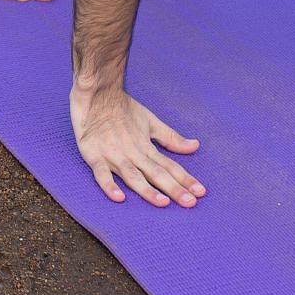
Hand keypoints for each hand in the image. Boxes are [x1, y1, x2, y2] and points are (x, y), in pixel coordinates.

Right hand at [70, 85, 205, 207]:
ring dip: (147, 190)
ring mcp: (113, 155)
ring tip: (163, 203)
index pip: (169, 166)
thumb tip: (195, 146)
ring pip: (132, 176)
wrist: (96, 91)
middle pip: (155, 174)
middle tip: (190, 203)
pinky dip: (109, 185)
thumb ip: (170, 137)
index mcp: (145, 147)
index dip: (185, 179)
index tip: (201, 192)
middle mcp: (132, 153)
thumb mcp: (150, 121)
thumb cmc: (122, 107)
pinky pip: (101, 173)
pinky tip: (119, 197)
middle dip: (173, 189)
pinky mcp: (93, 154)